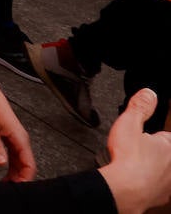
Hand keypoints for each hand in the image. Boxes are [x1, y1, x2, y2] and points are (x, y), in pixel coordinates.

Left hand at [0, 69, 35, 180]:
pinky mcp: (4, 133)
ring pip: (15, 159)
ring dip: (10, 171)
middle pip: (23, 164)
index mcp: (19, 136)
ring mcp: (11, 135)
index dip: (24, 178)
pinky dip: (3, 161)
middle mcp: (18, 137)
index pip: (29, 164)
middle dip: (16, 178)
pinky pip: (7, 151)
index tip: (15, 189)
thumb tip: (1, 164)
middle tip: (4, 188)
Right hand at [98, 88, 170, 213]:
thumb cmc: (129, 160)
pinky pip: (157, 188)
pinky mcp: (161, 197)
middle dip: (154, 153)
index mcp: (170, 146)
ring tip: (135, 166)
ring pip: (163, 172)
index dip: (154, 136)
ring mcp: (169, 183)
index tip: (145, 137)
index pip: (166, 137)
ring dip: (152, 169)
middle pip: (165, 155)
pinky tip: (135, 181)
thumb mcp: (129, 123)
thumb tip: (148, 94)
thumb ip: (140, 107)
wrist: (125, 190)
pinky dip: (148, 184)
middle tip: (137, 151)